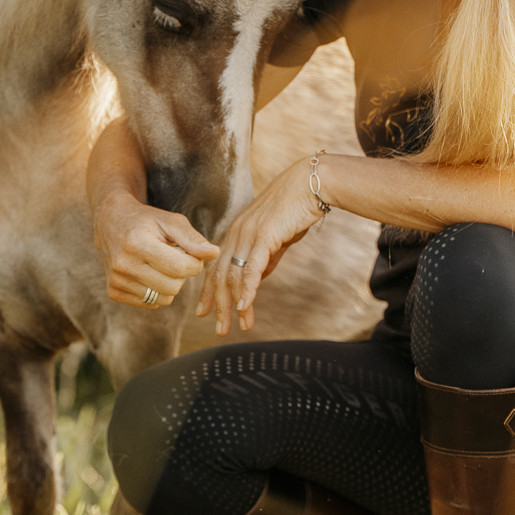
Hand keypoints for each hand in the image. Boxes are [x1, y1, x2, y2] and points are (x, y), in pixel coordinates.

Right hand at [93, 189, 218, 308]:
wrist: (111, 222)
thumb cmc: (147, 221)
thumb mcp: (172, 221)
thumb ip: (193, 238)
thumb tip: (214, 253)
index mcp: (137, 243)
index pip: (180, 268)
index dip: (195, 264)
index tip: (192, 254)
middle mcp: (124, 264)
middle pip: (173, 287)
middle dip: (183, 275)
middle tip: (176, 259)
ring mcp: (117, 280)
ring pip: (164, 298)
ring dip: (170, 284)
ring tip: (161, 265)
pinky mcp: (114, 291)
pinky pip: (150, 303)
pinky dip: (156, 291)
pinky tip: (149, 272)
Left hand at [197, 157, 325, 334]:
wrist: (309, 185)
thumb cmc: (295, 209)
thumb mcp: (276, 238)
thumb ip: (265, 259)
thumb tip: (256, 280)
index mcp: (236, 233)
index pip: (216, 267)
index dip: (209, 291)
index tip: (205, 311)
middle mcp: (236, 233)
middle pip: (220, 275)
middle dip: (217, 305)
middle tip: (219, 329)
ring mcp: (248, 234)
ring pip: (234, 275)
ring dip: (233, 304)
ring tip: (234, 325)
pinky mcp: (264, 236)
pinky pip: (252, 267)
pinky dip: (247, 289)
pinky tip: (244, 306)